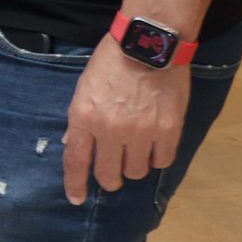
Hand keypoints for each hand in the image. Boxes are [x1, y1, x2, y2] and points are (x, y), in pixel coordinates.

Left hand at [63, 37, 190, 203]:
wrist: (150, 43)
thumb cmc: (112, 61)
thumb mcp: (84, 86)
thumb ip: (80, 119)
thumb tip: (73, 144)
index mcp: (84, 116)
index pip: (76, 161)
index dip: (75, 184)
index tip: (77, 198)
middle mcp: (110, 129)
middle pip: (109, 175)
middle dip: (109, 178)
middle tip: (113, 170)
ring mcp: (141, 132)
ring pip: (136, 172)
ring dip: (134, 165)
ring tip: (136, 149)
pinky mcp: (168, 130)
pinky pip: (162, 161)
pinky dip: (157, 158)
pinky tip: (154, 145)